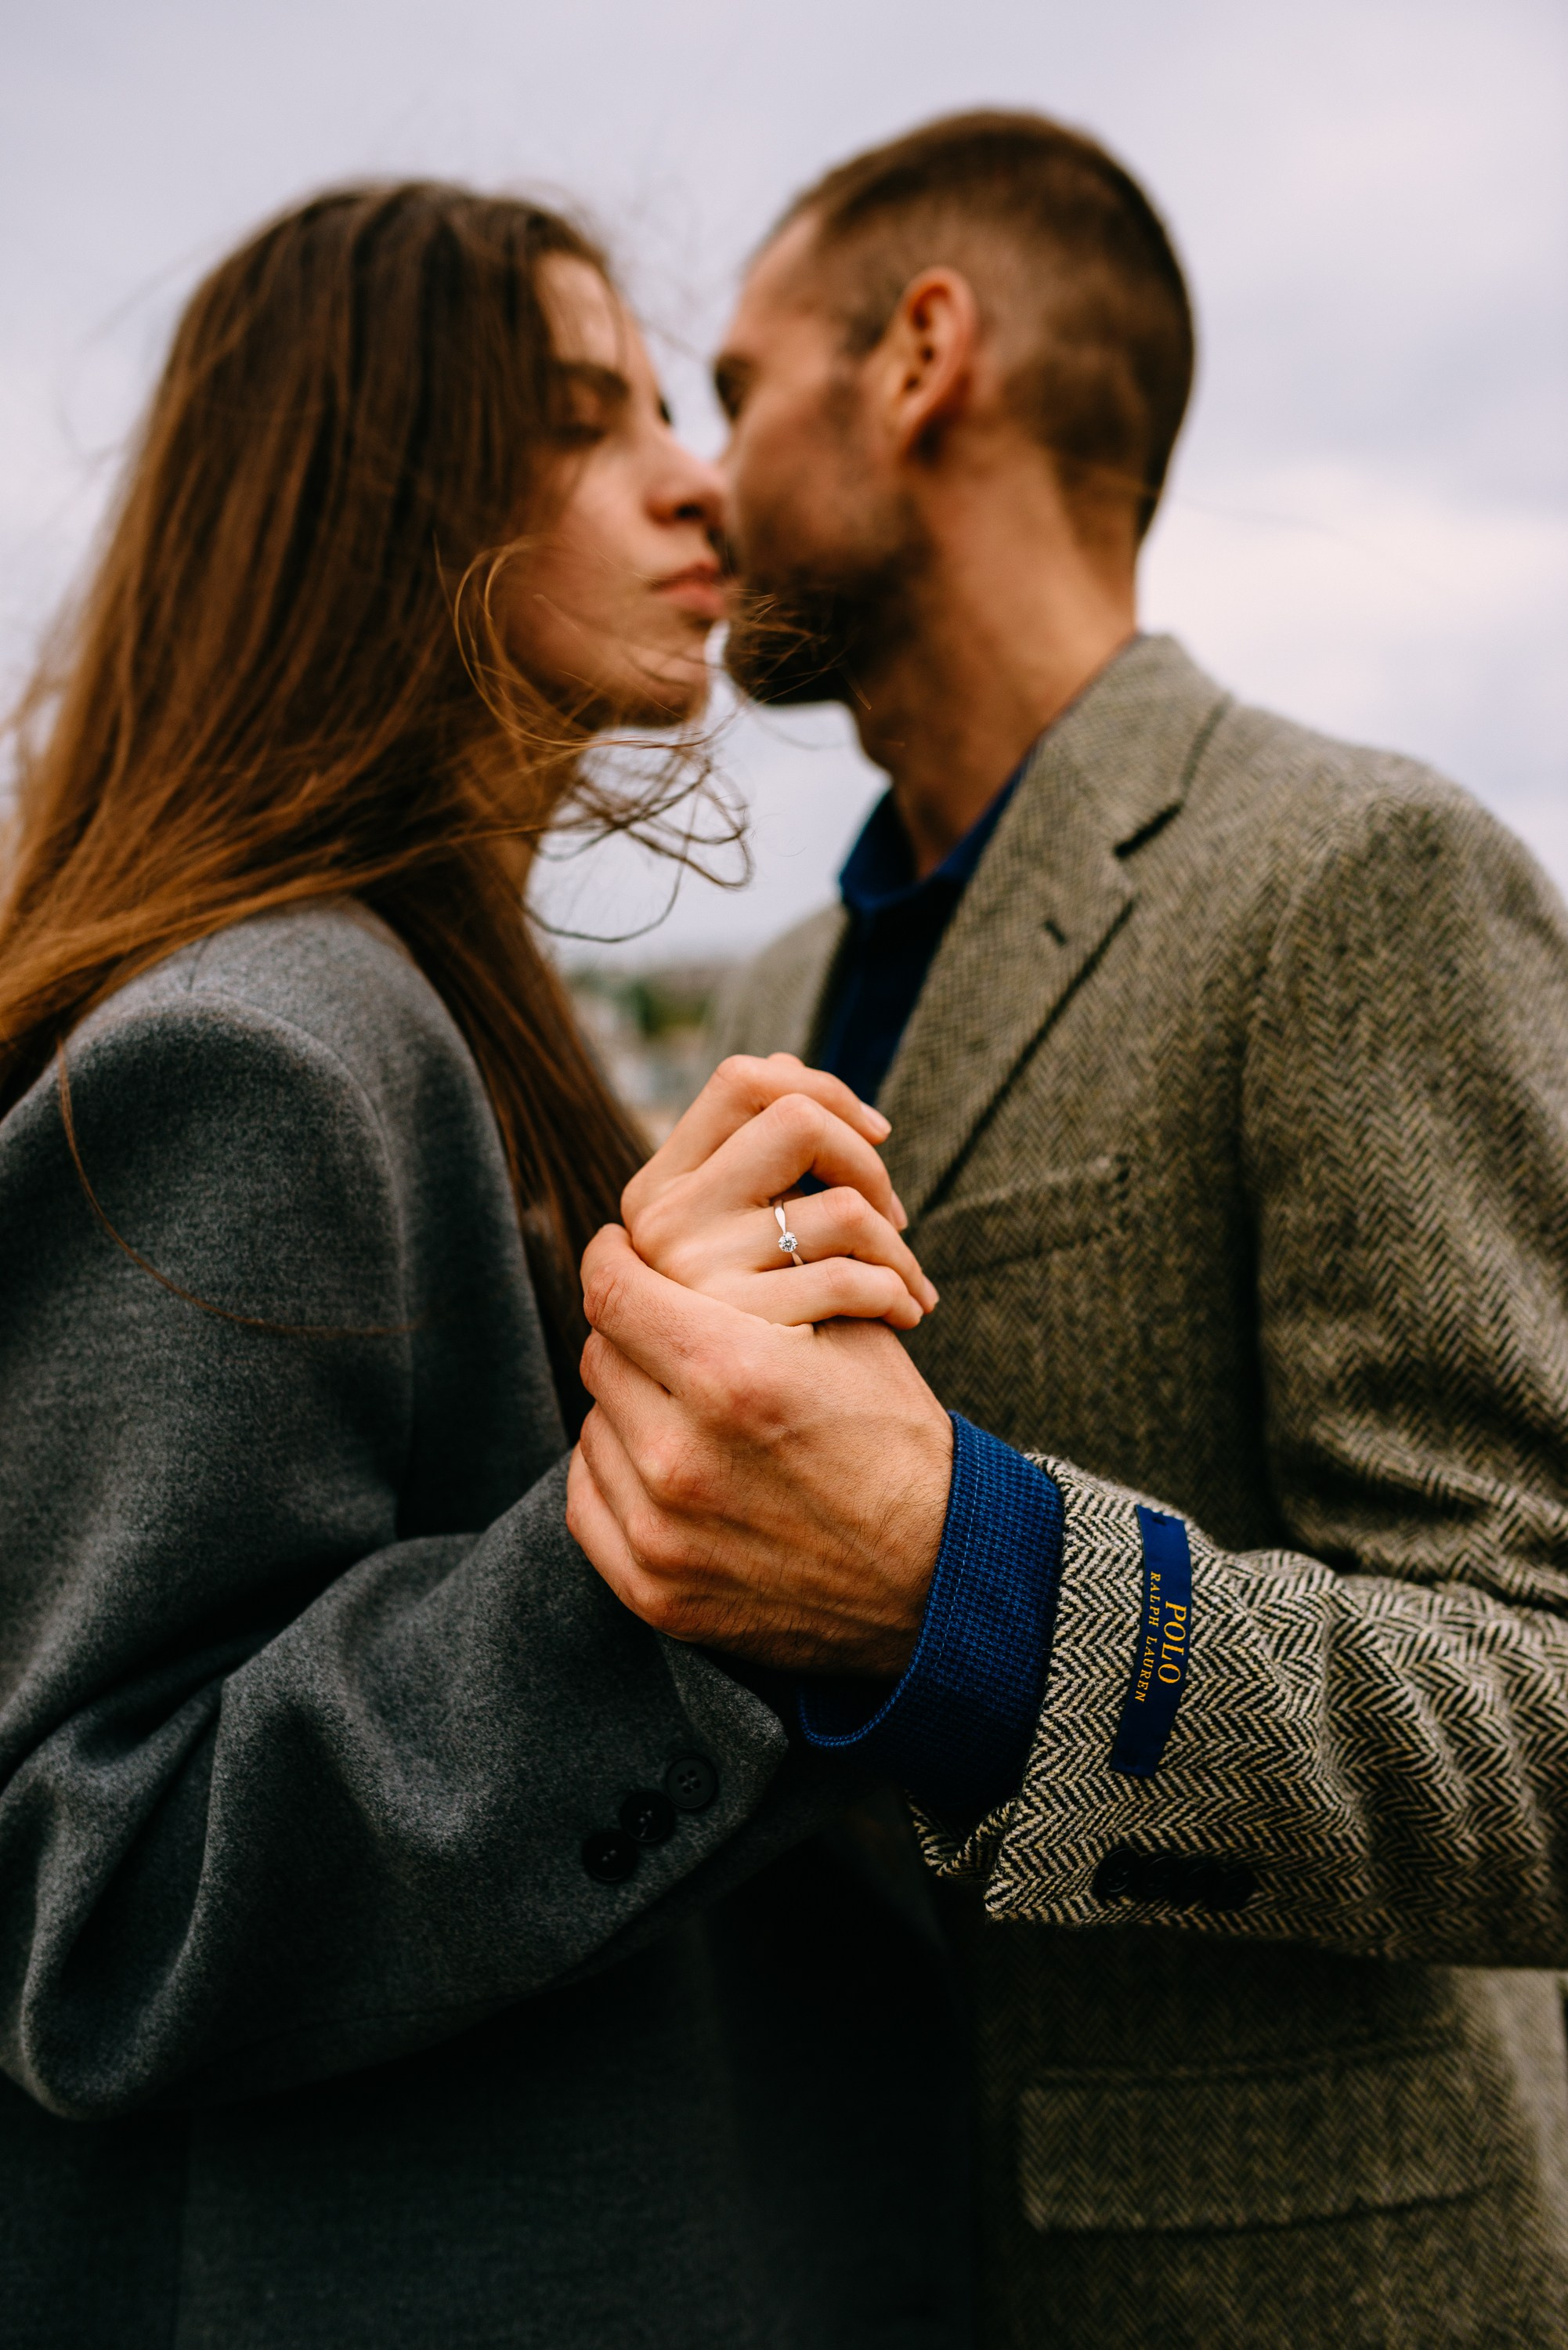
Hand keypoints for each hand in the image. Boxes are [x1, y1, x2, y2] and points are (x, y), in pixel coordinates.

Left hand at [566, 1225, 953, 1674]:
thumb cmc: (896, 1441)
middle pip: (601, 1355)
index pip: (612, 1290)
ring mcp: (660, 1531)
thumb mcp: (851, 1334)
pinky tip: (668, 1463)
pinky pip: (591, 1501)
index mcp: (731, 1373)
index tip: (619, 1249)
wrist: (936, 1577)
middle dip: (633, 1332)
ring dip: (630, 1403)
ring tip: (687, 1405)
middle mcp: (680, 1454)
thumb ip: (762, 1273)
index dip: (610, 1256)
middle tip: (669, 1330)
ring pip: (595, 1424)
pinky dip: (619, 1474)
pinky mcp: (653, 1589)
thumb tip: (688, 1227)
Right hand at [621, 1054, 937, 1331]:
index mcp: (655, 1196)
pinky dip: (896, 1290)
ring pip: (838, 1202)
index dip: (822, 1086)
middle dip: (864, 1156)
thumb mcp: (743, 1257)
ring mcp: (692, 1278)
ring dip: (894, 1242)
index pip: (741, 1080)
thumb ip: (752, 1173)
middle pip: (793, 1113)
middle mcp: (657, 1228)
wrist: (767, 1473)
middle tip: (893, 1215)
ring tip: (907, 1282)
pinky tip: (905, 1315)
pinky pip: (850, 1274)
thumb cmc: (772, 1354)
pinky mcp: (738, 1333)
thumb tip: (787, 1067)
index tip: (873, 1131)